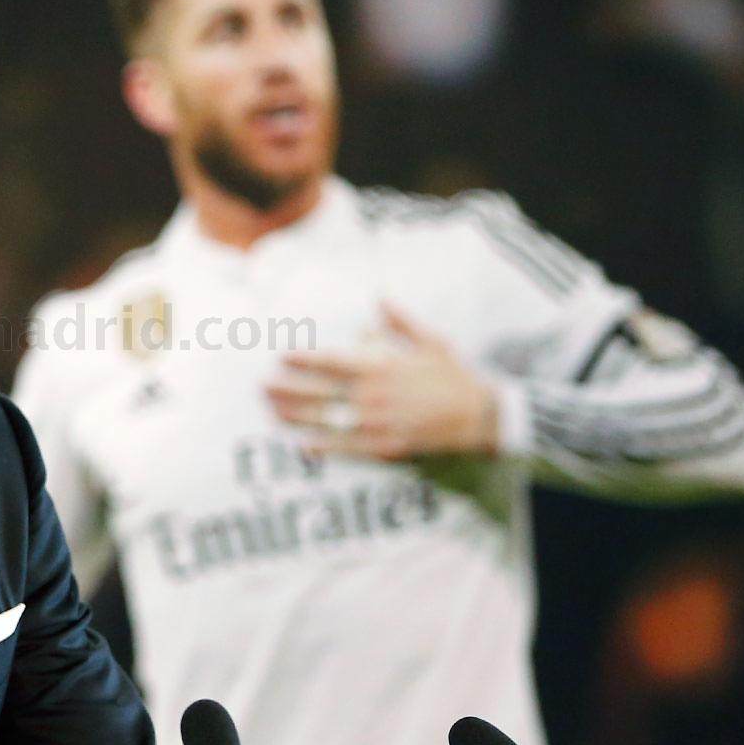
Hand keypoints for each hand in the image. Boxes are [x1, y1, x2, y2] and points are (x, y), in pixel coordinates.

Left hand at [265, 303, 499, 460]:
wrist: (482, 415)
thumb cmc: (454, 375)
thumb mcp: (430, 340)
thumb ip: (399, 321)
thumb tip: (380, 296)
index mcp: (382, 368)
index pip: (334, 362)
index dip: (305, 361)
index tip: (281, 357)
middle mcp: (375, 396)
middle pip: (322, 393)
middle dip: (289, 390)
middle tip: (261, 388)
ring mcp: (379, 424)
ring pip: (329, 420)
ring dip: (298, 417)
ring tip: (272, 413)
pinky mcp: (387, 447)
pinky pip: (349, 448)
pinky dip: (325, 447)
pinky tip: (303, 446)